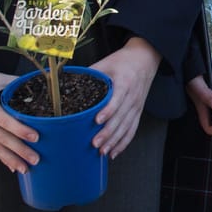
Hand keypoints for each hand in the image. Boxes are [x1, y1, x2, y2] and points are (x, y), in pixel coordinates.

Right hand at [0, 53, 37, 172]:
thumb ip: (14, 84)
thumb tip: (37, 88)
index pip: (5, 120)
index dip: (20, 130)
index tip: (35, 138)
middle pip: (1, 138)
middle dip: (19, 151)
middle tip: (35, 160)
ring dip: (10, 159)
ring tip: (25, 168)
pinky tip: (10, 164)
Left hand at [89, 37, 160, 157]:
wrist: (145, 58)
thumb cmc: (123, 61)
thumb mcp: (106, 63)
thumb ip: (89, 74)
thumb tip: (66, 83)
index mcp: (125, 82)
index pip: (117, 99)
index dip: (108, 111)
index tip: (97, 121)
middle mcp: (132, 96)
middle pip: (121, 117)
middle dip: (108, 132)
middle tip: (95, 143)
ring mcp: (137, 106)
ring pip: (127, 127)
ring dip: (115, 141)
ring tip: (102, 151)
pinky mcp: (138, 112)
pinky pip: (132, 130)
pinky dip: (124, 143)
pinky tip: (114, 152)